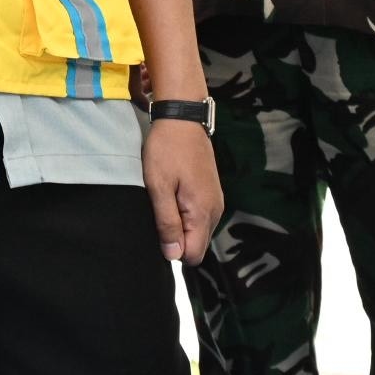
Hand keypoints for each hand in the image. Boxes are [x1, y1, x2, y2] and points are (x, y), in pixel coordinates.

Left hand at [144, 116, 223, 263]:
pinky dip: (186, 213)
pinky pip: (200, 217)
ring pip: (198, 231)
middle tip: (160, 210)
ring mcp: (216, 201)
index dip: (173, 249)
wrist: (182, 118)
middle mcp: (215, 210)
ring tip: (166, 198)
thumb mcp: (158, 186)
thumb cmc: (166, 149)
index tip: (159, 228)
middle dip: (177, 237)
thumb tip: (173, 255)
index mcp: (203, 212)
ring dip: (181, 224)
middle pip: (197, 245)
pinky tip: (174, 193)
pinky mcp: (212, 193)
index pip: (193, 255)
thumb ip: (167, 222)